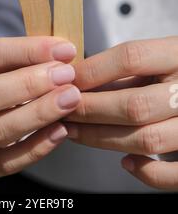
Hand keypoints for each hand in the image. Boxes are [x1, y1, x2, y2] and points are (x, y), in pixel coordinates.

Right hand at [0, 36, 79, 178]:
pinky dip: (36, 147)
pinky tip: (61, 130)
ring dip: (37, 114)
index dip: (27, 51)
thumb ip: (18, 55)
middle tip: (66, 75)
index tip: (63, 49)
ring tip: (70, 99)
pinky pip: (4, 162)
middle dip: (29, 84)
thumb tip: (62, 52)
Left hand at [66, 37, 177, 189]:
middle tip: (63, 110)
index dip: (93, 70)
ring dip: (102, 139)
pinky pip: (174, 175)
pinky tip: (125, 162)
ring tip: (75, 132)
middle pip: (134, 105)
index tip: (67, 79)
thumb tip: (77, 78)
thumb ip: (126, 68)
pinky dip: (147, 173)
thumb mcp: (160, 55)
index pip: (131, 58)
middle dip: (90, 110)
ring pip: (148, 140)